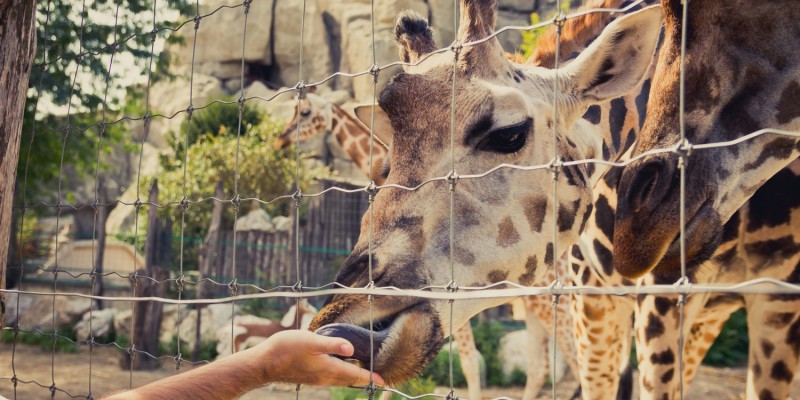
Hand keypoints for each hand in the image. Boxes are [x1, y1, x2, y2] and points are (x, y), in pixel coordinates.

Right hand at [255, 330, 384, 386]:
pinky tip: (340, 365)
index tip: (384, 379)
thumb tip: (351, 348)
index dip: (370, 376)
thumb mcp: (310, 341)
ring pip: (341, 379)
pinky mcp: (309, 376)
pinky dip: (341, 373)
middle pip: (350, 379)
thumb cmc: (285, 350)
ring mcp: (317, 378)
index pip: (355, 375)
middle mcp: (325, 377)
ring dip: (353, 376)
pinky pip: (332, 377)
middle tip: (377, 375)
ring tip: (363, 370)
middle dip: (364, 377)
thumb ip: (331, 344)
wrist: (264, 363)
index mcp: (328, 369)